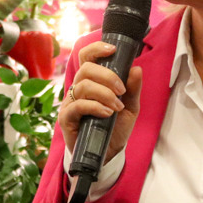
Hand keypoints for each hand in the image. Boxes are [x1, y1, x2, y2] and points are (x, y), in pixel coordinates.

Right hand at [58, 40, 142, 162]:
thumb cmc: (115, 127)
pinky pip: (77, 105)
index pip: (87, 57)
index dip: (96, 49)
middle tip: (121, 90)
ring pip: (83, 85)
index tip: (113, 50)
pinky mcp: (66, 118)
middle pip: (86, 68)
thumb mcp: (130, 107)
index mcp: (92, 82)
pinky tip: (107, 113)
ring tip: (117, 107)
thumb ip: (133, 89)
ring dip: (104, 94)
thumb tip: (136, 68)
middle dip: (107, 76)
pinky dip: (95, 106)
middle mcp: (79, 89)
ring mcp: (71, 103)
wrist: (108, 153)